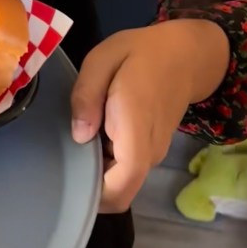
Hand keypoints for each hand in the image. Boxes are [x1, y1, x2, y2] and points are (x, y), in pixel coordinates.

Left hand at [70, 20, 229, 213]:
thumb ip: (86, 95)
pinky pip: (125, 169)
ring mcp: (153, 154)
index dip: (96, 194)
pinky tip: (92, 134)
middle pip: (119, 191)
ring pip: (122, 183)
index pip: (123, 182)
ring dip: (97, 171)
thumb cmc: (141, 53)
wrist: (185, 55)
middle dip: (89, 185)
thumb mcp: (103, 60)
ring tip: (77, 140)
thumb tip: (79, 135)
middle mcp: (148, 149)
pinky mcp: (151, 151)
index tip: (68, 180)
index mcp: (135, 126)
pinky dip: (106, 161)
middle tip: (61, 157)